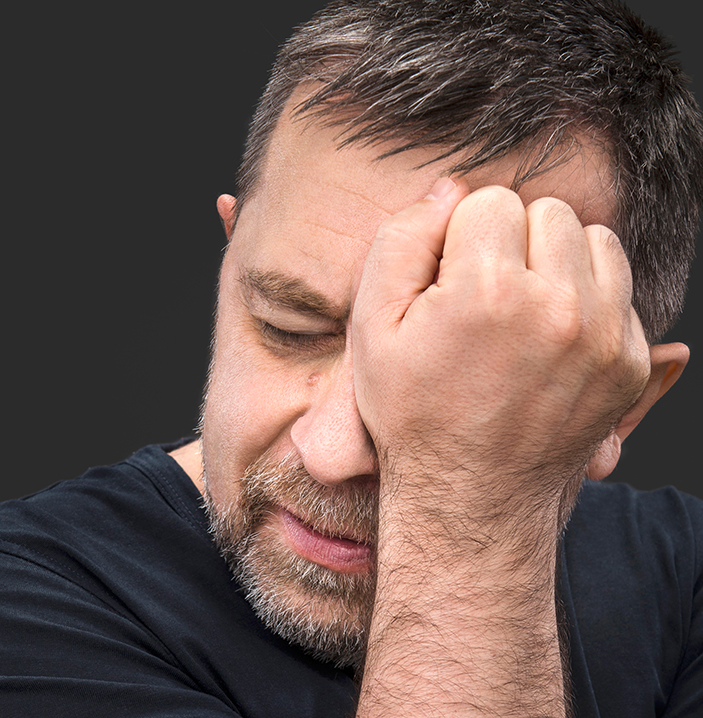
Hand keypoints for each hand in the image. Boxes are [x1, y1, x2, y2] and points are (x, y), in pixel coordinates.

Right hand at [351, 178, 649, 534]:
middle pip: (547, 212)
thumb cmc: (412, 409)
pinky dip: (588, 300)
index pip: (490, 200)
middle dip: (514, 243)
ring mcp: (604, 337)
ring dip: (558, 261)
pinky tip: (550, 339)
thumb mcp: (371, 327)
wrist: (469, 494)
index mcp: (487, 292)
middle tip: (486, 297)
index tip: (449, 284)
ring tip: (523, 309)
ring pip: (594, 239)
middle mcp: (558, 308)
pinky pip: (621, 288)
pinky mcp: (630, 362)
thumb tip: (450, 188)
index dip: (461, 238)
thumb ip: (401, 240)